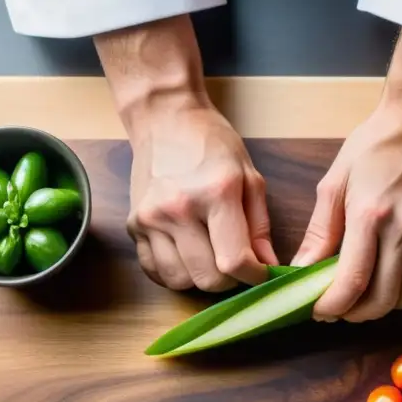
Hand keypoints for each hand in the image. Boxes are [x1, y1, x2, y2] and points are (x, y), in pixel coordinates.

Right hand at [94, 15, 276, 291]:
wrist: (165, 119)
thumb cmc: (213, 145)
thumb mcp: (250, 177)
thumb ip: (260, 227)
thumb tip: (269, 267)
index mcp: (216, 193)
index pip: (235, 261)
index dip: (254, 277)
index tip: (259, 272)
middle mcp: (179, 209)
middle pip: (207, 279)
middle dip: (229, 280)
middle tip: (235, 262)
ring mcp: (151, 219)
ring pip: (180, 282)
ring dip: (199, 278)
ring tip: (209, 255)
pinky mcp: (133, 226)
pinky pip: (155, 272)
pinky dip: (174, 273)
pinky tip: (186, 253)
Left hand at [292, 29, 401, 321]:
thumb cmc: (374, 146)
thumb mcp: (335, 182)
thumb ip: (320, 231)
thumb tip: (302, 270)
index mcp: (369, 214)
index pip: (352, 280)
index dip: (333, 306)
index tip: (320, 310)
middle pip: (383, 299)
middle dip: (356, 313)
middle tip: (341, 309)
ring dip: (384, 306)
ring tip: (367, 295)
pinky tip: (398, 284)